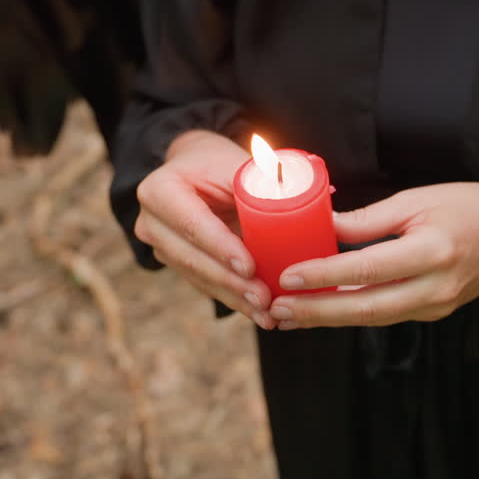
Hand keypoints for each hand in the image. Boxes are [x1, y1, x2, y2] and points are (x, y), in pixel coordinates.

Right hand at [133, 129, 277, 328]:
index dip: (221, 248)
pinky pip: (207, 285)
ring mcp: (162, 247)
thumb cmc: (218, 164)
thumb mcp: (234, 164)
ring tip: (267, 313)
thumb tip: (326, 196)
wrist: (195, 171)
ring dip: (235, 298)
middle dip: (231, 283)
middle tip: (264, 298)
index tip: (249, 267)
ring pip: (200, 278)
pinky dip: (234, 299)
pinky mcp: (178, 264)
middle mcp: (153, 223)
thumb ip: (264, 182)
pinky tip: (259, 313)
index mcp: (161, 191)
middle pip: (193, 259)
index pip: (192, 224)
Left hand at [266, 182, 478, 328]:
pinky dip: (351, 313)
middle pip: (365, 308)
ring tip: (288, 314)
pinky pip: (385, 315)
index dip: (324, 275)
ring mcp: (436, 306)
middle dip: (315, 312)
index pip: (367, 269)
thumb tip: (324, 227)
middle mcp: (435, 287)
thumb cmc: (472, 207)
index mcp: (433, 251)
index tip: (288, 276)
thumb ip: (371, 218)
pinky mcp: (433, 313)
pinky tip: (323, 308)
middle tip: (276, 309)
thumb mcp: (421, 199)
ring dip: (328, 318)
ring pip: (372, 318)